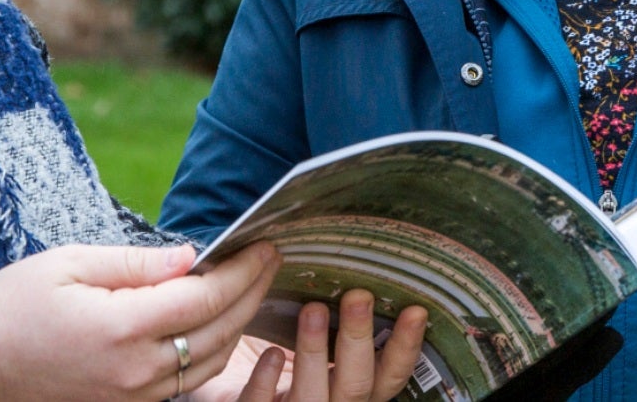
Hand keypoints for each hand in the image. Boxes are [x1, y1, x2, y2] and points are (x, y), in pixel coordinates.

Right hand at [0, 241, 277, 401]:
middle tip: (270, 260)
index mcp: (120, 327)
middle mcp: (134, 370)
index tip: (265, 244)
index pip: (205, 298)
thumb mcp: (68, 264)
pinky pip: (185, 383)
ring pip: (209, 362)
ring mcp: (131, 397)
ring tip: (252, 287)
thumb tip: (190, 256)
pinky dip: (211, 352)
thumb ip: (135, 263)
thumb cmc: (11, 307)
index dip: (243, 271)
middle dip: (252, 293)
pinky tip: (218, 325)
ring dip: (239, 324)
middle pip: (218, 332)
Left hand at [180, 293, 431, 401]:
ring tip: (312, 309)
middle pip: (356, 387)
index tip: (415, 309)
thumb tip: (345, 249)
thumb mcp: (303, 330)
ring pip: (313, 398)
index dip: (405, 347)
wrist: (220, 378)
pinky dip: (266, 383)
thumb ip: (327, 307)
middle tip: (358, 296)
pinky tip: (268, 354)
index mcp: (348, 387)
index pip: (388, 376)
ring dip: (314, 354)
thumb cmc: (269, 348)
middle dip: (358, 340)